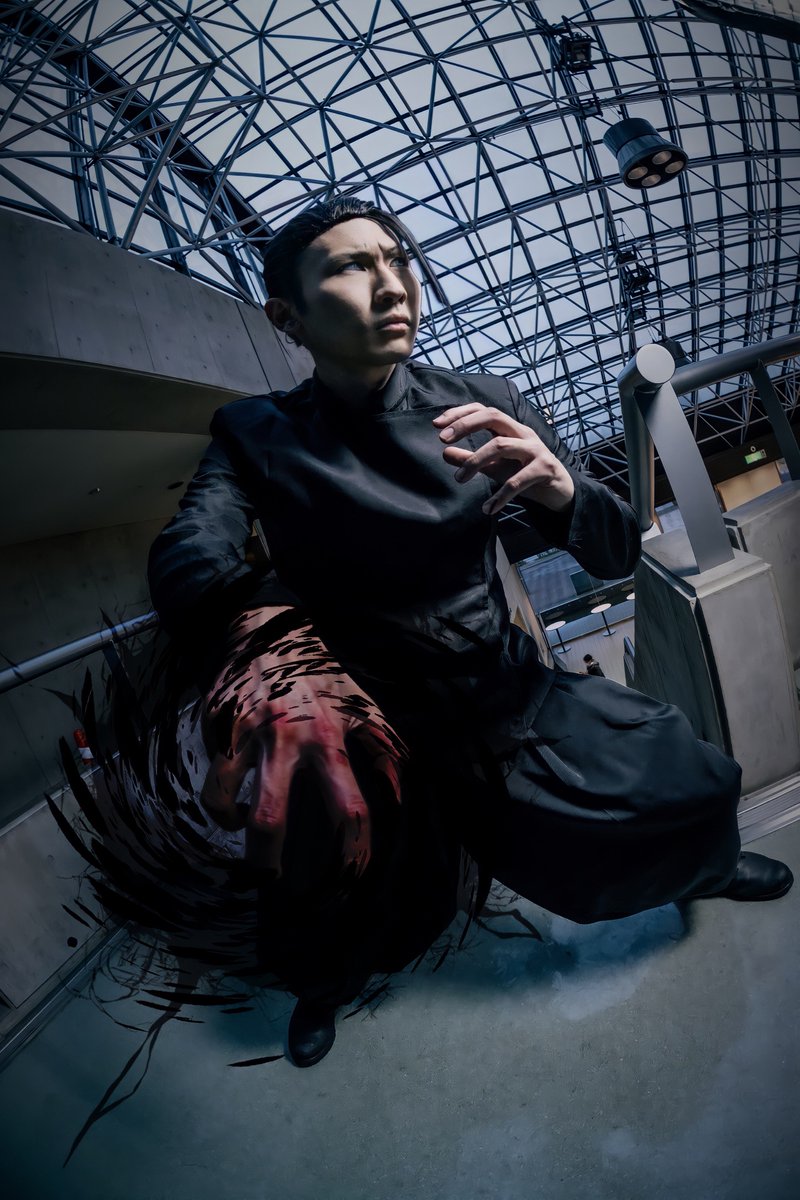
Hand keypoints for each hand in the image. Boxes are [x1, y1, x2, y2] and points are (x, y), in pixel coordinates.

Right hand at [201, 607, 406, 877]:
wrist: (268, 632)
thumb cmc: (322, 676)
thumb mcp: (362, 707)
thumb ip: (384, 749)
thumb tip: (401, 795)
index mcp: (329, 737)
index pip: (349, 806)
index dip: (353, 850)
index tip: (352, 875)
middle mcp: (285, 740)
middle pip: (269, 818)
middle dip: (268, 861)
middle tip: (274, 881)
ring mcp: (245, 736)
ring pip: (226, 803)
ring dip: (233, 830)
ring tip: (247, 841)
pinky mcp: (218, 732)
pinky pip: (213, 783)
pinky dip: (221, 804)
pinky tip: (232, 806)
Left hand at [433, 403, 574, 516]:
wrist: (560, 492)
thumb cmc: (526, 475)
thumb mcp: (495, 467)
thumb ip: (471, 460)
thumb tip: (445, 453)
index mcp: (511, 429)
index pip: (484, 410)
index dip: (460, 413)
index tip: (437, 424)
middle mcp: (523, 433)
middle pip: (493, 416)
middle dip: (466, 425)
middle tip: (443, 440)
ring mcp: (536, 449)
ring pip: (501, 445)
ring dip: (475, 462)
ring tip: (459, 480)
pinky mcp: (545, 469)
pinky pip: (518, 481)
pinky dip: (500, 496)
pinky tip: (487, 509)